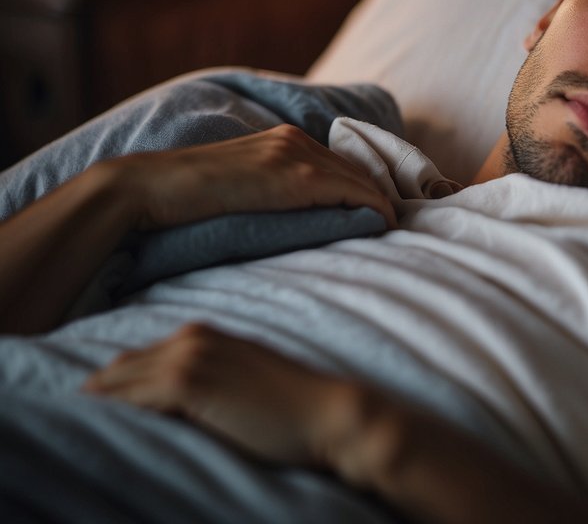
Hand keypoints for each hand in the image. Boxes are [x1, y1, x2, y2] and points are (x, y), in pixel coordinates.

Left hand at [82, 323, 354, 466]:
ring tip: (85, 422)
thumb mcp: (245, 378)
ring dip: (102, 402)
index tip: (101, 400)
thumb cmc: (295, 405)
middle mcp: (193, 338)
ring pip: (122, 382)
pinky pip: (134, 400)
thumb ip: (212, 378)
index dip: (119, 380)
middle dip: (102, 390)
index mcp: (206, 334)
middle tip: (85, 411)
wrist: (327, 413)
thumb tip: (179, 404)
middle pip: (123, 366)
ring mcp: (189, 358)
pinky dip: (117, 413)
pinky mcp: (189, 384)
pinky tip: (106, 428)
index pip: (142, 357)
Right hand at [104, 124, 396, 229]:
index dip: (371, 185)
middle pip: (361, 168)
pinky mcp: (294, 177)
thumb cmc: (189, 198)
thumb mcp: (242, 186)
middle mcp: (296, 139)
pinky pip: (351, 191)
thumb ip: (277, 190)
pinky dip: (374, 207)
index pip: (344, 161)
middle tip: (409, 220)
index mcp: (284, 138)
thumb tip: (308, 212)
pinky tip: (385, 224)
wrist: (151, 188)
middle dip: (387, 193)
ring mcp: (295, 154)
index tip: (388, 209)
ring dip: (384, 203)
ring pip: (362, 179)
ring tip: (400, 227)